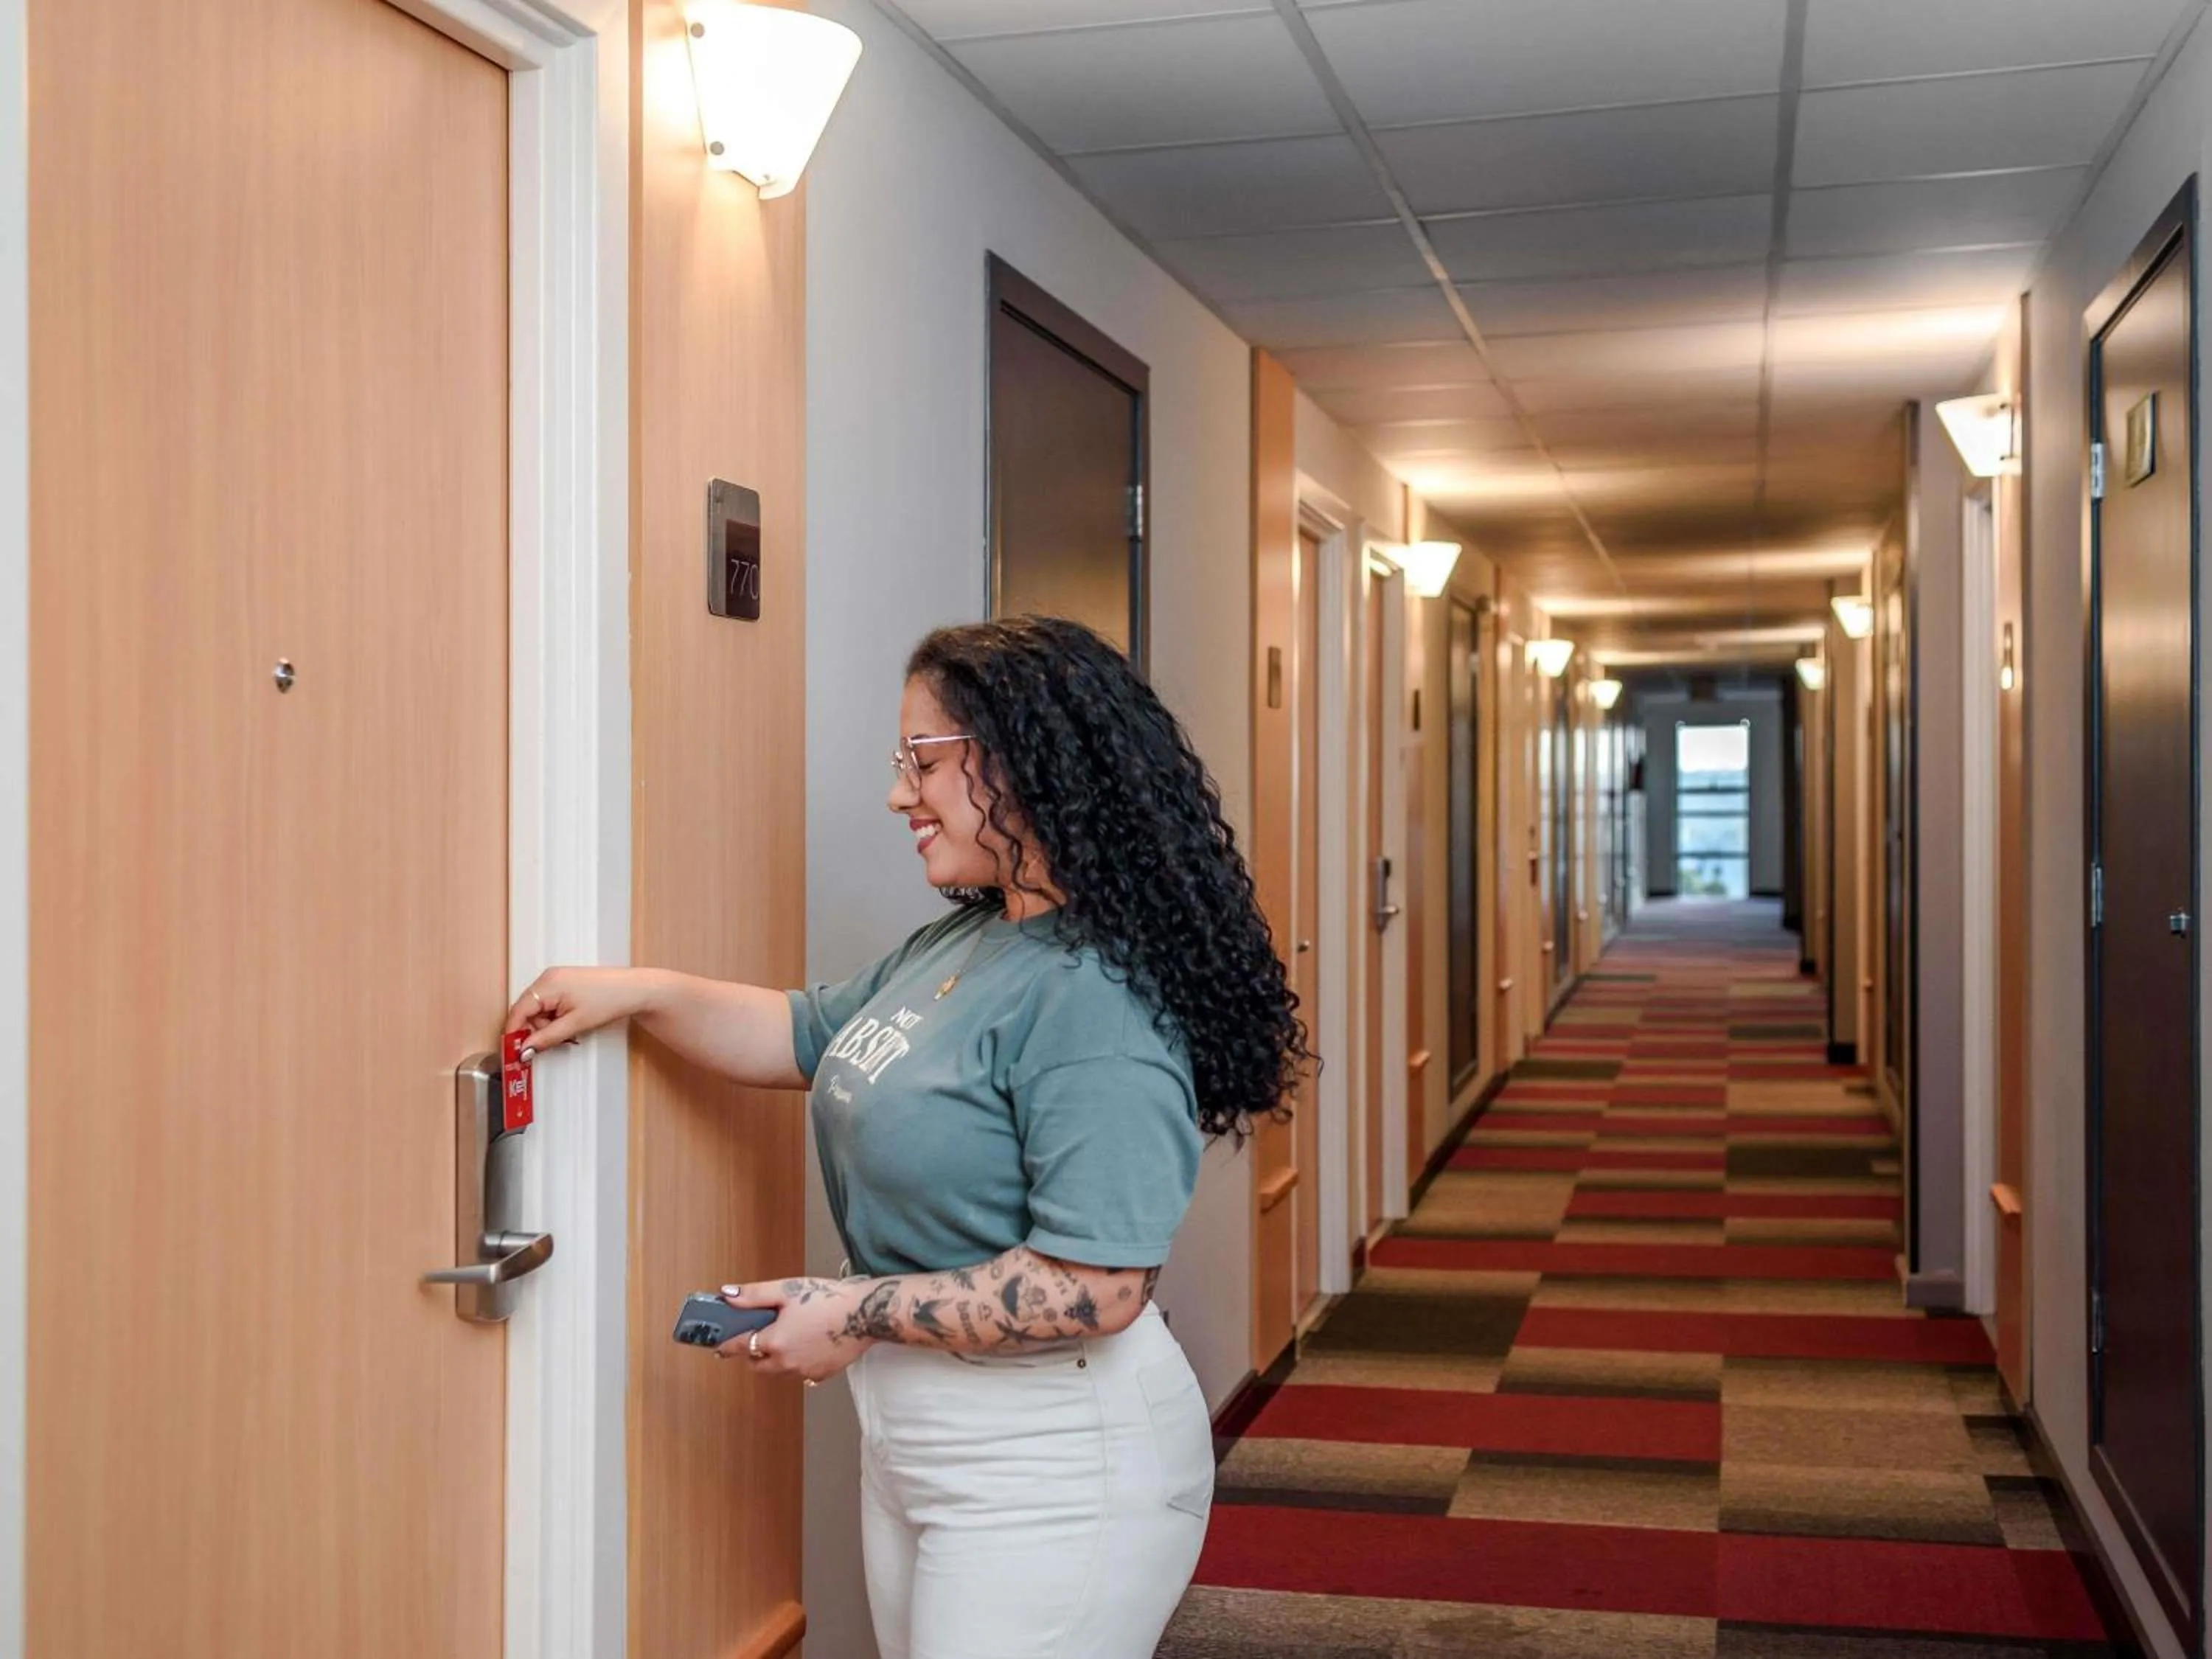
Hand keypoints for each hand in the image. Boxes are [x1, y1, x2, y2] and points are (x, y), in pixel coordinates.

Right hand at [505, 967, 659, 1056]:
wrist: (634, 990)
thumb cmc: (610, 999)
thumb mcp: (575, 1025)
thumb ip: (546, 1038)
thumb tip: (525, 1049)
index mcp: (547, 984)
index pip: (518, 1011)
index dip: (514, 1033)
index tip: (514, 1051)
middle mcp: (548, 977)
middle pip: (527, 1010)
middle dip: (537, 1030)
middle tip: (552, 1043)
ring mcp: (556, 978)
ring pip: (538, 1009)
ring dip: (548, 1025)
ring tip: (570, 1031)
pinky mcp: (564, 982)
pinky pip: (549, 1003)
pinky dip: (555, 1017)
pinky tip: (569, 1023)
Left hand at [719, 1279, 872, 1383]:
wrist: (865, 1314)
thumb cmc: (827, 1299)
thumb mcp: (787, 1289)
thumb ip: (754, 1295)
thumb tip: (727, 1296)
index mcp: (775, 1342)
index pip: (741, 1347)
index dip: (727, 1345)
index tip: (719, 1346)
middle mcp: (786, 1363)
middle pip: (757, 1365)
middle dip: (753, 1354)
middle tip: (759, 1336)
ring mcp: (804, 1373)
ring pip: (778, 1372)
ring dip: (774, 1360)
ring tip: (786, 1338)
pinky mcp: (821, 1375)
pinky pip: (799, 1374)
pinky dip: (795, 1364)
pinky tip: (806, 1346)